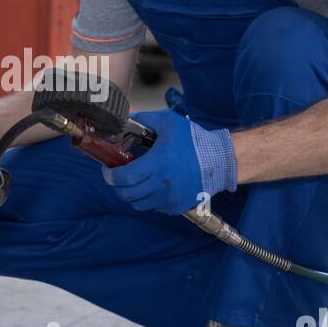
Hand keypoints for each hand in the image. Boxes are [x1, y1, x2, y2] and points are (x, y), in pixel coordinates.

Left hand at [103, 108, 236, 214]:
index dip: (111, 176)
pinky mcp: (176, 207)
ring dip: (131, 194)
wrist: (219, 161)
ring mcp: (168, 199)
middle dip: (117, 186)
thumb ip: (145, 119)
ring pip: (138, 204)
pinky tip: (151, 187)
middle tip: (118, 178)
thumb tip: (126, 118)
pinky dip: (148, 200)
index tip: (108, 170)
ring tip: (133, 183)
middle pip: (127, 195)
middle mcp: (161, 185)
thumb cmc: (195, 142)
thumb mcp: (168, 123)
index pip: (123, 178)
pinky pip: (154, 208)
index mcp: (156, 164)